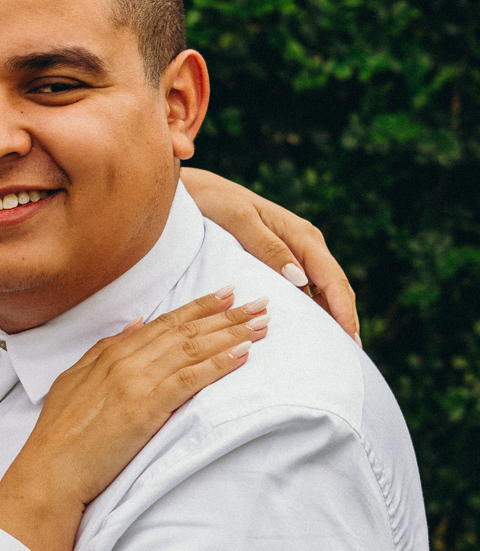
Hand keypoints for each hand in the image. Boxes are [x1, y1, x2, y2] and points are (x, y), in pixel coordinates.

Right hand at [0, 288, 266, 550]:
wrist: (49, 471)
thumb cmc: (58, 435)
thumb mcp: (75, 380)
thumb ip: (105, 349)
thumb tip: (135, 324)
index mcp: (111, 354)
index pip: (164, 323)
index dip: (199, 307)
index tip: (227, 295)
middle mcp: (126, 361)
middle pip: (186, 331)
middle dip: (227, 315)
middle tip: (261, 302)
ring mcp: (136, 383)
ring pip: (193, 349)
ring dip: (232, 335)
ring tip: (262, 325)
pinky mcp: (145, 408)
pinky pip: (190, 380)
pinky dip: (218, 364)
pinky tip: (242, 355)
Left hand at [180, 166, 358, 341]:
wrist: (199, 193)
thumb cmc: (218, 204)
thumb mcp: (240, 222)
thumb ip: (268, 248)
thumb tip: (299, 278)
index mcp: (302, 236)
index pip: (333, 279)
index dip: (344, 310)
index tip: (351, 339)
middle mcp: (306, 245)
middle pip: (335, 288)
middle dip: (344, 320)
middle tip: (350, 357)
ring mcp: (297, 253)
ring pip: (322, 291)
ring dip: (330, 318)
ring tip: (333, 352)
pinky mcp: (283, 261)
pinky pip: (305, 289)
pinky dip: (311, 310)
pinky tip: (308, 331)